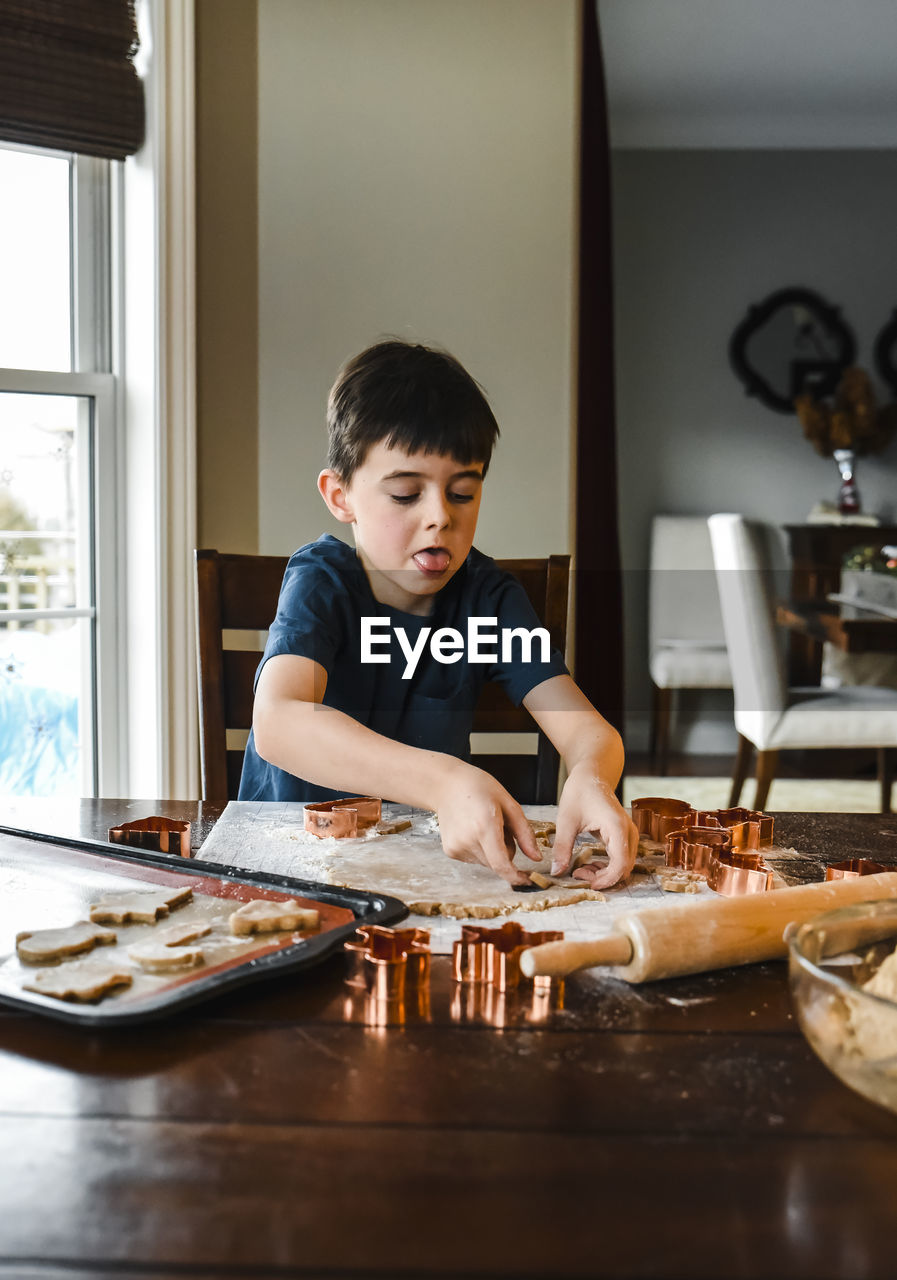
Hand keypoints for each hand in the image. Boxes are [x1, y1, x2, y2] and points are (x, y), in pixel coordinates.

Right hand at [434, 762, 541, 884]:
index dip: (516, 877)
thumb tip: (536, 857)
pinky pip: (475, 858)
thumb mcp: (509, 805)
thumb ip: (525, 834)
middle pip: (497, 863)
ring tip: (485, 825)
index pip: (501, 864)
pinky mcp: (450, 851)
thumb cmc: (479, 788)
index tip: (527, 879)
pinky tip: (473, 829)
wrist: (447, 785)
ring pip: (487, 862)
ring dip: (493, 851)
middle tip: (502, 827)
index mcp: (484, 826)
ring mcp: (456, 847)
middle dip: (506, 852)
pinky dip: (480, 849)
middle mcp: (467, 840)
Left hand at [549, 766, 637, 889]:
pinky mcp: (623, 835)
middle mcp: (628, 832)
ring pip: (624, 865)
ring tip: (580, 870)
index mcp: (617, 827)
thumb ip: (562, 848)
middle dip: (603, 878)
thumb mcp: (566, 821)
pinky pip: (620, 858)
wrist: (591, 774)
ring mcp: (628, 834)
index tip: (586, 883)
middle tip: (578, 875)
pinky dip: (606, 866)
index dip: (606, 879)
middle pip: (625, 868)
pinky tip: (588, 864)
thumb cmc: (580, 792)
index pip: (620, 865)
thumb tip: (556, 872)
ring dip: (604, 873)